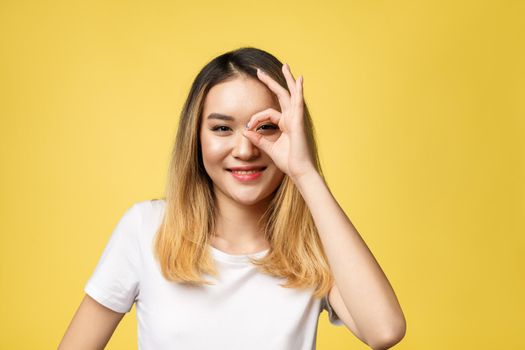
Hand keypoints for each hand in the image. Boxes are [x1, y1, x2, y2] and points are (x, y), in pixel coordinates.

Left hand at [243, 63, 316, 180]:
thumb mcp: (268, 147)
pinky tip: (299, 79)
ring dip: (288, 79)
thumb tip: (245, 131)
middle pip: (282, 95)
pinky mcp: (299, 121)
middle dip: (271, 82)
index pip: (267, 113)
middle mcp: (292, 118)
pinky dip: (299, 90)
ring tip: (285, 66)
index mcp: (285, 124)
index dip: (255, 118)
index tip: (247, 127)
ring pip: (291, 94)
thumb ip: (257, 138)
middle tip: (260, 71)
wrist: (299, 170)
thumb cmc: (288, 161)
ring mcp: (296, 118)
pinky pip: (298, 102)